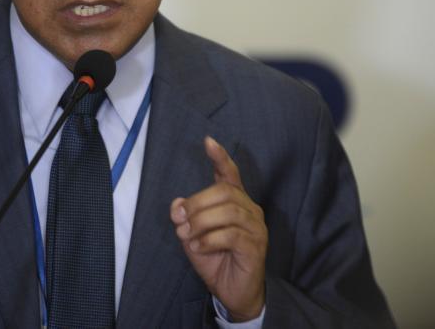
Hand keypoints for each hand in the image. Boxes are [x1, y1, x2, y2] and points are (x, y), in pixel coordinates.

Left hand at [170, 136, 267, 320]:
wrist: (233, 292)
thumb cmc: (215, 259)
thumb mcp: (193, 236)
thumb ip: (185, 218)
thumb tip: (177, 205)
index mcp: (235, 202)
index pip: (230, 174)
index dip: (220, 157)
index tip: (208, 141)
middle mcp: (250, 209)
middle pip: (224, 192)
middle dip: (196, 203)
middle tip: (179, 219)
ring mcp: (256, 227)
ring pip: (228, 211)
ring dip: (200, 222)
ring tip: (187, 235)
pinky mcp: (257, 246)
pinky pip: (231, 234)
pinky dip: (209, 239)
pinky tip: (198, 247)